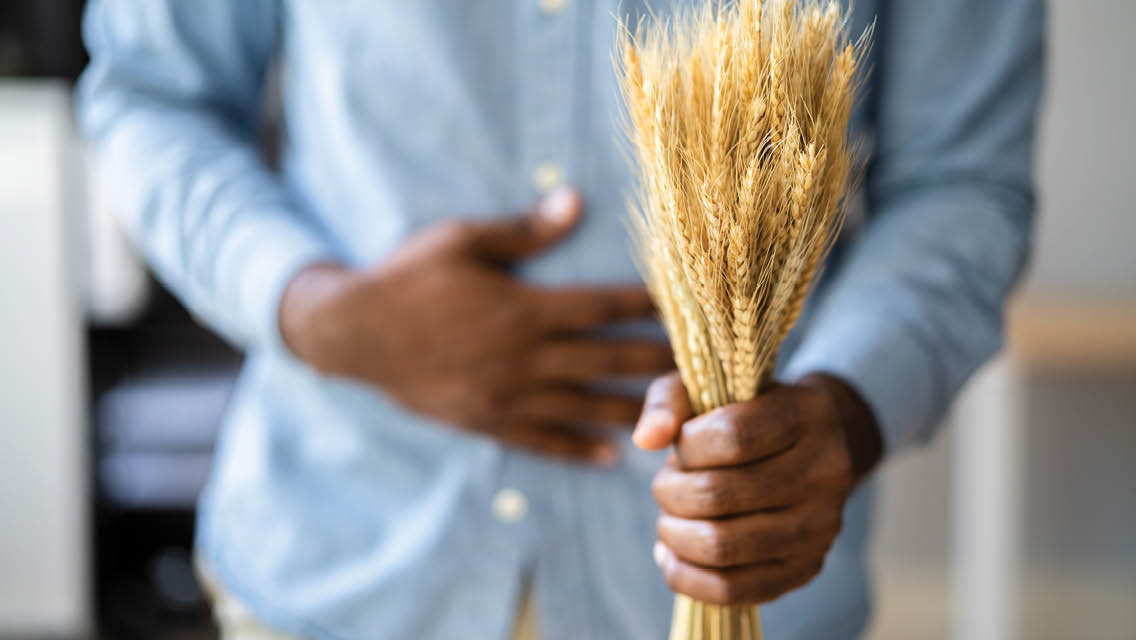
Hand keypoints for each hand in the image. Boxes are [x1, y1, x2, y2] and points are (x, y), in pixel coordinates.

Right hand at [279, 187, 672, 463]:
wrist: (351, 333)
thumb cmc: (408, 277)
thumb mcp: (461, 241)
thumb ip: (524, 231)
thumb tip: (576, 201)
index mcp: (522, 309)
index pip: (602, 307)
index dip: (648, 305)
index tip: (689, 304)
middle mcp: (522, 357)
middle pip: (606, 360)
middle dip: (659, 362)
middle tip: (707, 368)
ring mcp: (505, 395)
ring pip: (583, 407)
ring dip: (632, 411)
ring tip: (676, 419)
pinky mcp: (487, 420)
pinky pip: (541, 440)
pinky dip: (578, 448)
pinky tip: (610, 454)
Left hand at [632, 372, 881, 604]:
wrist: (813, 448)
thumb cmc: (749, 413)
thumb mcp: (712, 387)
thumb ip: (670, 400)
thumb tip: (645, 438)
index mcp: (807, 414)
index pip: (732, 437)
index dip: (687, 446)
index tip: (681, 445)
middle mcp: (826, 472)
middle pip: (719, 495)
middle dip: (670, 493)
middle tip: (665, 486)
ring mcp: (821, 526)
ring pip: (723, 546)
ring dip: (674, 535)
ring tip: (668, 519)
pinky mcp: (807, 568)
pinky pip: (733, 589)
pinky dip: (687, 577)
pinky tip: (671, 555)